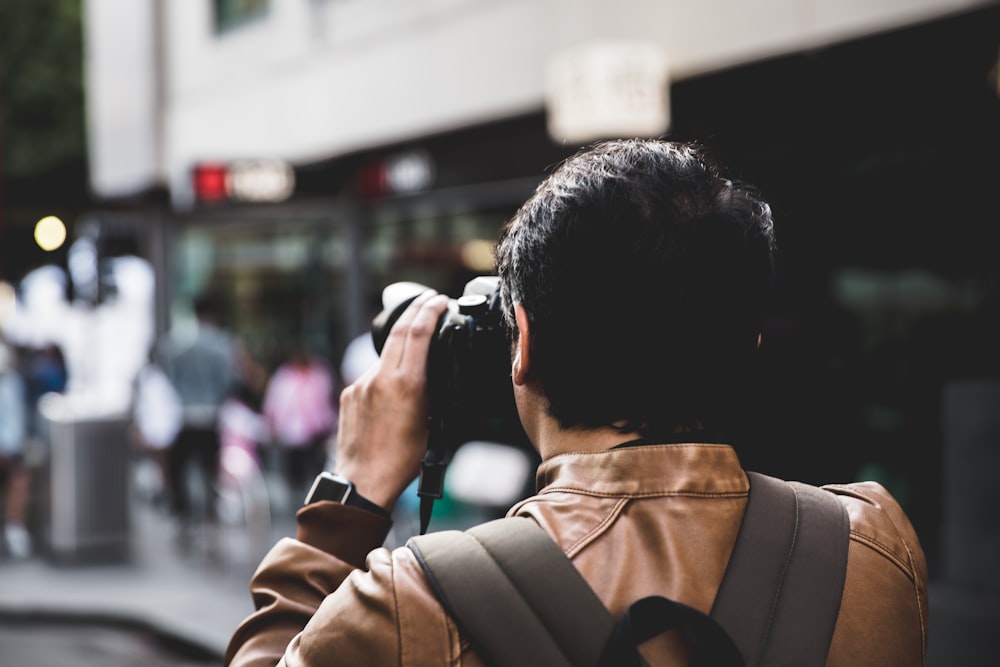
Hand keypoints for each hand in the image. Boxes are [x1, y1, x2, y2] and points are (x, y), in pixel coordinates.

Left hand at [333, 290, 448, 511]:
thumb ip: (428, 391)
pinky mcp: (349, 393)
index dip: (430, 311)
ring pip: (385, 354)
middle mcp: (380, 378)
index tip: (439, 301)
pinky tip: (393, 388)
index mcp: (405, 384)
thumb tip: (429, 371)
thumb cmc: (401, 460)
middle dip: (415, 311)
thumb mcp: (430, 423)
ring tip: (416, 349)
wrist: (364, 481)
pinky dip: (385, 372)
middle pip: (399, 330)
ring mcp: (361, 384)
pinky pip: (371, 374)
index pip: (418, 333)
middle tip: (429, 301)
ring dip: (400, 345)